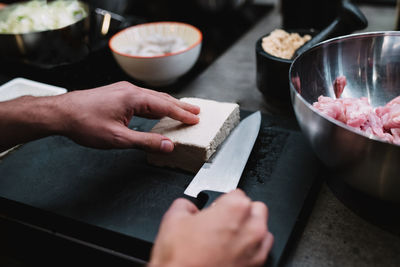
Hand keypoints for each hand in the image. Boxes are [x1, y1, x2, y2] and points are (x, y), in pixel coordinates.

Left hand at [55, 81, 199, 150]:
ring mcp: (124, 91)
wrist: (61, 113)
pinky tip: (158, 110)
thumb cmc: (85, 123)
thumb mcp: (118, 138)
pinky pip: (144, 98)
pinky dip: (156, 105)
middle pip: (163, 98)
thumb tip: (167, 145)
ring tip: (182, 109)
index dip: (182, 114)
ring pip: (153, 97)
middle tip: (196, 111)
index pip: (165, 106)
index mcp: (133, 98)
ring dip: (169, 104)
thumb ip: (145, 142)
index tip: (196, 118)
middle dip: (181, 106)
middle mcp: (131, 90)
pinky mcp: (118, 94)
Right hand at [149, 189, 273, 266]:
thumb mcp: (172, 219)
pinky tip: (233, 252)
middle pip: (254, 208)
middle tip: (222, 221)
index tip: (215, 209)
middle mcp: (252, 227)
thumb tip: (188, 207)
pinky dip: (251, 249)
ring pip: (261, 229)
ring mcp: (257, 249)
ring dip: (248, 230)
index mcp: (235, 209)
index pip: (236, 193)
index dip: (222, 201)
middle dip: (240, 212)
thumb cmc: (181, 260)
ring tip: (228, 237)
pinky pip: (261, 251)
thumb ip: (185, 204)